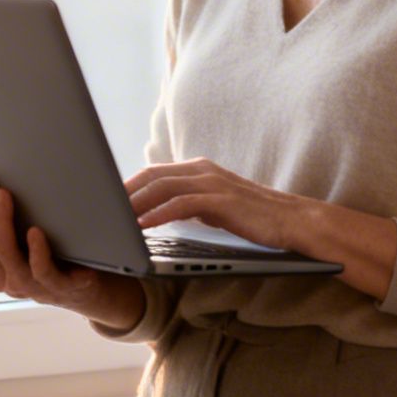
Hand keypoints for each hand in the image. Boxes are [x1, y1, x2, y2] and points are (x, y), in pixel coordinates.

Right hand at [0, 173, 142, 329]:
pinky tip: (35, 229)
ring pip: (5, 254)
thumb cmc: (43, 259)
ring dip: (1, 221)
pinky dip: (36, 250)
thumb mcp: (8, 250)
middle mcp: (3, 282)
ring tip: (2, 193)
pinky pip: (41, 270)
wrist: (87, 287)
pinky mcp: (59, 287)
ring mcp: (31, 287)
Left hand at [125, 156, 322, 252]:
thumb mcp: (216, 207)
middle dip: (123, 193)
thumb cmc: (254, 219)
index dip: (127, 186)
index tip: (107, 202)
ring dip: (135, 204)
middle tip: (100, 210)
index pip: (153, 173)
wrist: (295, 222)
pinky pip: (181, 205)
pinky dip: (158, 214)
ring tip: (114, 220)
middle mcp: (202, 170)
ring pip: (161, 187)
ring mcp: (212, 182)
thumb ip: (190, 204)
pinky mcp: (221, 200)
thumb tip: (159, 213)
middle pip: (151, 176)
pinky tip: (143, 227)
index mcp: (199, 170)